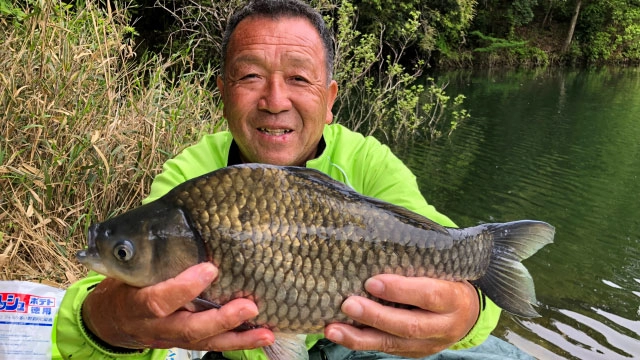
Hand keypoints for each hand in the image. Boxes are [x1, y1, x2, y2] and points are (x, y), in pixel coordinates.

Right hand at [82, 262, 274, 350]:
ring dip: (238, 337)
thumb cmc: (126, 283)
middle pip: (189, 328)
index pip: (159, 300)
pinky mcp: (185, 343)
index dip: (184, 288)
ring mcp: (172, 338)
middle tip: (248, 306)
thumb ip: (152, 254)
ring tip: (265, 333)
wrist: (112, 319)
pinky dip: (237, 342)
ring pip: (205, 342)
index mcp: (137, 303)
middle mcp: (156, 326)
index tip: (211, 268)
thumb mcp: (129, 268)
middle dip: (221, 319)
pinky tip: (261, 337)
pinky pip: (211, 345)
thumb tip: (180, 218)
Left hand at [324, 275, 478, 357]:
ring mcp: (429, 344)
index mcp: (454, 298)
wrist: (467, 313)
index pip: (428, 295)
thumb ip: (417, 262)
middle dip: (375, 316)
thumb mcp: (442, 268)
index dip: (401, 290)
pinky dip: (360, 342)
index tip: (372, 282)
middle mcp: (443, 326)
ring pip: (393, 343)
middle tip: (347, 304)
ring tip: (332, 329)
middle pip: (408, 325)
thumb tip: (376, 242)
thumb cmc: (447, 280)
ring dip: (359, 337)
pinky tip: (339, 335)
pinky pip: (385, 349)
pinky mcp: (414, 353)